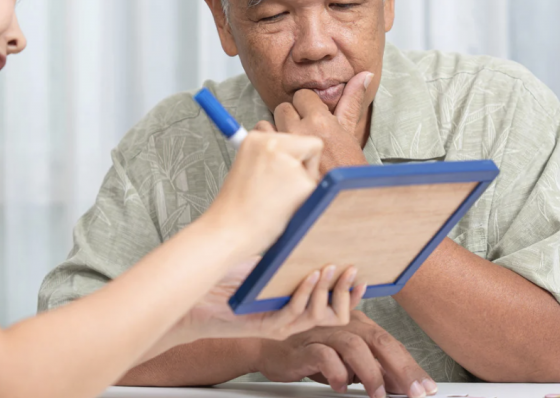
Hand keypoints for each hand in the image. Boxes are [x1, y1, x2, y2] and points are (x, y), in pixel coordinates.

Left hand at [178, 257, 366, 341]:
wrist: (197, 298)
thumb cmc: (227, 282)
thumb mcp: (266, 265)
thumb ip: (288, 258)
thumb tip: (310, 232)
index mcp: (295, 309)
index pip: (333, 310)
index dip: (351, 296)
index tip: (362, 277)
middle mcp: (290, 321)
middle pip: (333, 317)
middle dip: (345, 293)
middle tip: (351, 268)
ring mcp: (279, 326)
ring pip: (316, 316)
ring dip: (326, 290)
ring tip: (331, 267)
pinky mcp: (264, 326)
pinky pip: (292, 312)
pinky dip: (304, 292)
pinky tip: (309, 274)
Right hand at [205, 131, 322, 251]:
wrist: (229, 231)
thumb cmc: (237, 207)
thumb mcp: (247, 167)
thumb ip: (269, 156)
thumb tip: (293, 153)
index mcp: (255, 138)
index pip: (290, 136)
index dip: (289, 155)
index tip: (277, 172)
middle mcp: (272, 143)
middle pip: (308, 145)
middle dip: (302, 165)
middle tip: (277, 188)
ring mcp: (289, 162)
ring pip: (314, 166)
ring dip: (303, 182)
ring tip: (277, 199)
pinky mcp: (303, 183)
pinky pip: (316, 187)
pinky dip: (305, 199)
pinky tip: (284, 207)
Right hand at [254, 311, 436, 397]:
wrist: (268, 347)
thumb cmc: (310, 353)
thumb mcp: (346, 361)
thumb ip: (373, 368)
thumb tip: (402, 384)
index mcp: (356, 324)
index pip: (390, 343)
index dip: (410, 365)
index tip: (426, 387)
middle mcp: (342, 324)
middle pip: (378, 340)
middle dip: (401, 368)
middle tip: (414, 392)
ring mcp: (321, 332)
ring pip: (353, 346)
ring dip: (370, 373)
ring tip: (378, 394)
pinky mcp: (302, 346)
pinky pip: (323, 355)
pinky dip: (335, 372)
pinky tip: (340, 385)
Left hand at [266, 71, 373, 174]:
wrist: (337, 202)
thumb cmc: (346, 170)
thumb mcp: (350, 133)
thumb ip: (352, 101)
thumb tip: (364, 75)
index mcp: (321, 121)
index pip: (301, 96)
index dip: (305, 107)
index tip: (311, 120)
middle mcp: (299, 130)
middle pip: (283, 108)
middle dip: (290, 118)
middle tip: (300, 135)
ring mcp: (282, 146)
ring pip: (268, 123)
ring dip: (276, 132)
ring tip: (288, 147)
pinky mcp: (268, 160)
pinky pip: (258, 141)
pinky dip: (265, 146)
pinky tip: (277, 157)